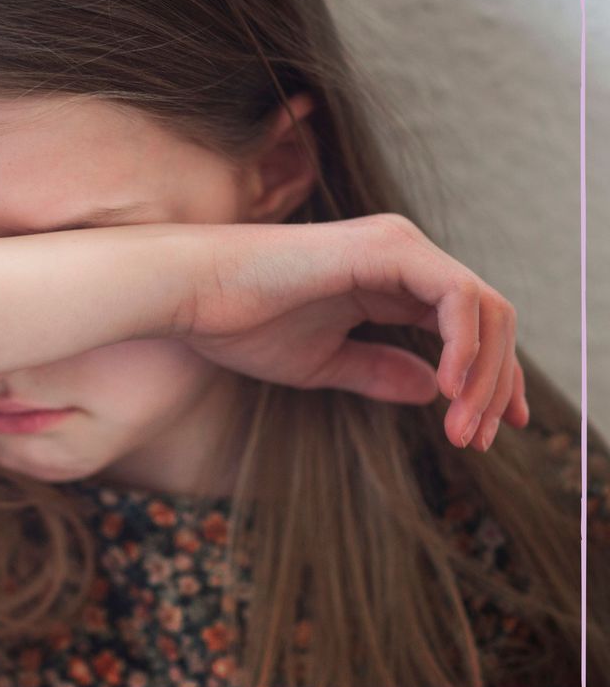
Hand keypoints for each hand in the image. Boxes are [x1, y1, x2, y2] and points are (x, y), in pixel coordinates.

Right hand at [170, 213, 525, 451]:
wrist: (191, 293)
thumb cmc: (238, 323)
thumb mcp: (322, 361)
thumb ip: (377, 370)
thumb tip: (431, 391)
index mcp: (387, 279)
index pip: (466, 326)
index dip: (488, 380)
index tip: (489, 432)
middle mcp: (403, 255)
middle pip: (490, 319)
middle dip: (496, 384)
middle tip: (482, 440)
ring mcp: (398, 247)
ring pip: (486, 309)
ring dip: (485, 375)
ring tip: (465, 427)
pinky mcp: (387, 249)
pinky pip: (458, 298)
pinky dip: (464, 346)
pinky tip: (447, 388)